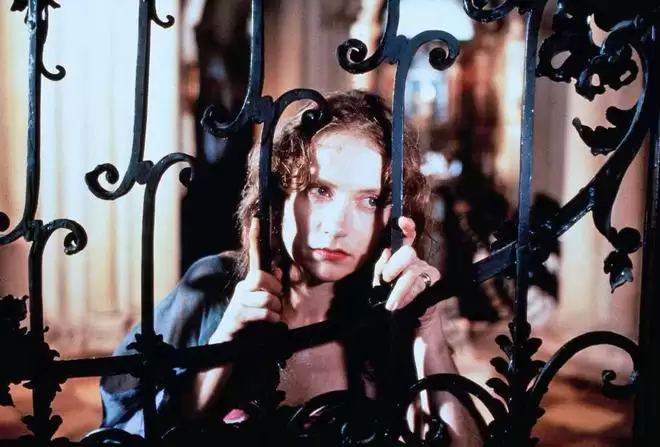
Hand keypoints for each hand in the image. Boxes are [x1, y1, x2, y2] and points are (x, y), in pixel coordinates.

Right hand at [210, 218, 282, 343]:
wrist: (229, 345)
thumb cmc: (250, 324)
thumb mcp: (264, 304)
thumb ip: (271, 289)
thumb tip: (279, 272)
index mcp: (250, 283)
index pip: (254, 256)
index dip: (255, 237)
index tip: (257, 218)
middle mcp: (242, 288)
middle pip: (262, 278)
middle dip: (276, 290)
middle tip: (277, 304)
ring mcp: (237, 302)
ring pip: (266, 298)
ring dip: (275, 310)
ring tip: (271, 318)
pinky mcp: (236, 317)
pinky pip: (262, 313)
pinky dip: (271, 319)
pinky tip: (269, 324)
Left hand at [373, 216, 441, 328]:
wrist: (411, 322)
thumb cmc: (395, 301)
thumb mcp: (381, 285)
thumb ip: (381, 268)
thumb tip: (386, 252)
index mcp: (403, 258)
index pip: (407, 237)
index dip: (406, 227)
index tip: (401, 221)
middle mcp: (416, 260)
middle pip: (407, 253)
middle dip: (393, 267)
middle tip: (385, 281)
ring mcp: (427, 270)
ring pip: (412, 272)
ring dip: (399, 289)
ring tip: (391, 304)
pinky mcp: (434, 282)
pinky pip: (420, 285)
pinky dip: (408, 295)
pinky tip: (400, 304)